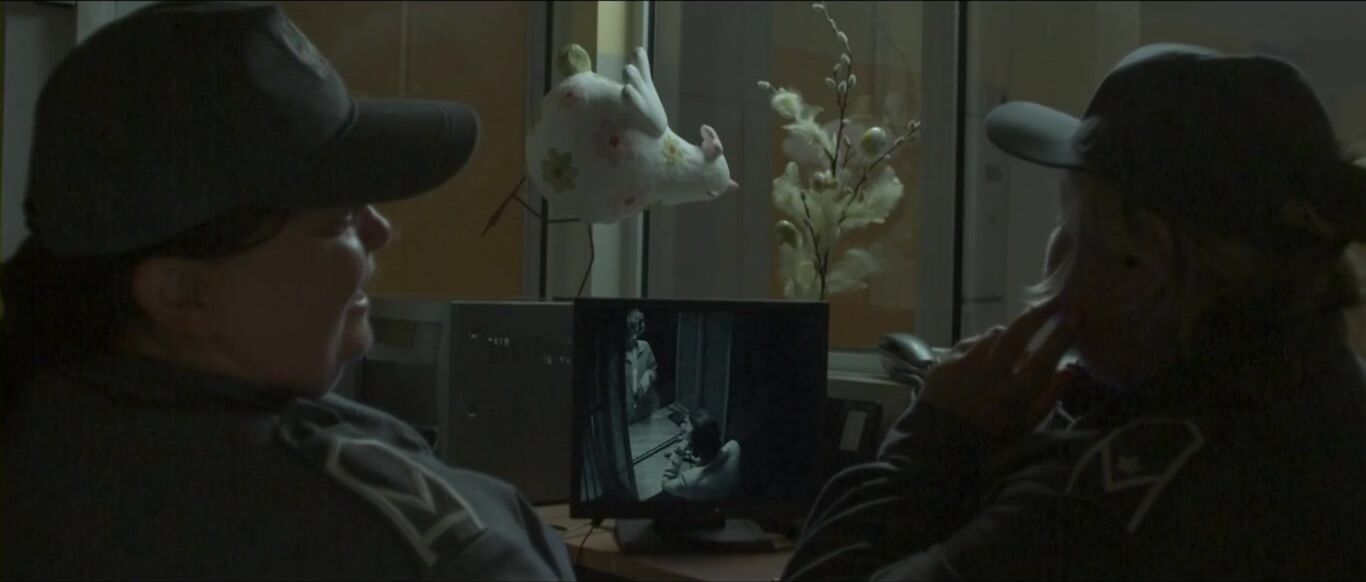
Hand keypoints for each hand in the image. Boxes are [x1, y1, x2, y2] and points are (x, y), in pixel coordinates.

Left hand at [920, 300, 1078, 440]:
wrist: (935, 446)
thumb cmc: (989, 439)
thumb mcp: (1025, 426)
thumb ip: (1050, 396)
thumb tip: (1071, 368)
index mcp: (1013, 397)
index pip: (1044, 358)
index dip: (1062, 335)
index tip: (1075, 314)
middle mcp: (989, 376)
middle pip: (1018, 332)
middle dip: (1039, 313)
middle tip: (1054, 302)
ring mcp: (964, 365)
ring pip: (995, 334)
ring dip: (1008, 335)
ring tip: (1012, 346)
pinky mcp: (945, 361)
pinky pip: (972, 342)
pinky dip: (983, 346)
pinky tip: (984, 359)